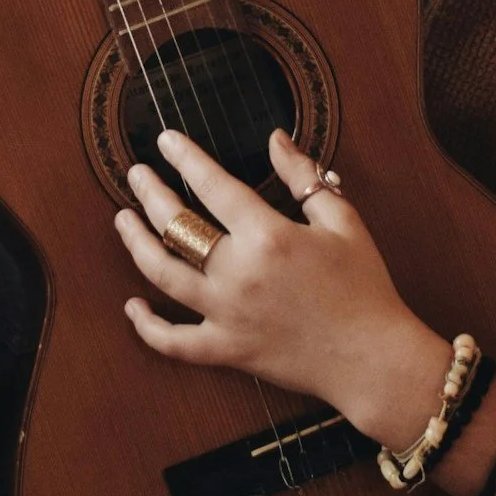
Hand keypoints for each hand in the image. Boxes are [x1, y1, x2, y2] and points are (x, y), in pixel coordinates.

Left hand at [117, 128, 451, 444]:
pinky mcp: (227, 350)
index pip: (213, 186)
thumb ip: (304, 177)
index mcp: (269, 236)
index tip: (165, 141)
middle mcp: (238, 273)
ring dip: (136, 245)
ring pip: (163, 275)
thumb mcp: (342, 220)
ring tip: (123, 220)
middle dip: (151, 194)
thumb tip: (275, 138)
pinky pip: (174, 342)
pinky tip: (132, 306)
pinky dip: (148, 327)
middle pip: (177, 227)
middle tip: (136, 174)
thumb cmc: (364, 286)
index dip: (185, 158)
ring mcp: (227, 315)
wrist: (372, 357)